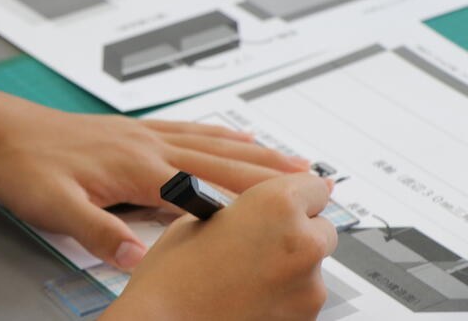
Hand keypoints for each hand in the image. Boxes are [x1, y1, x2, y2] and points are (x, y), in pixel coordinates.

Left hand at [0, 87, 310, 270]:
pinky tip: (231, 134)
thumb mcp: (53, 207)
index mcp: (136, 166)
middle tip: (315, 179)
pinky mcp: (134, 131)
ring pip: (212, 140)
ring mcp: (143, 134)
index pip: (208, 184)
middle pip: (223, 158)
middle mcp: (148, 145)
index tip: (294, 204)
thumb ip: (98, 231)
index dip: (254, 196)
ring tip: (290, 157)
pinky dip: (219, 133)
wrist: (1, 131)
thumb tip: (137, 258)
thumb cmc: (26, 167)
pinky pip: (188, 128)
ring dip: (255, 149)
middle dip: (271, 170)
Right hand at [101, 174, 337, 320]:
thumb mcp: (201, 218)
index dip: (298, 195)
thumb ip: (242, 209)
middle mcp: (302, 242)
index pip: (314, 187)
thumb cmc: (173, 275)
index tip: (294, 201)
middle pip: (321, 227)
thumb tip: (257, 213)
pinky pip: (302, 296)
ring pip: (312, 265)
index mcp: (277, 204)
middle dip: (297, 231)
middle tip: (263, 240)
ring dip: (290, 265)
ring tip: (246, 274)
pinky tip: (249, 295)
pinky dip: (283, 295)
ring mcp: (309, 286)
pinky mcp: (306, 318)